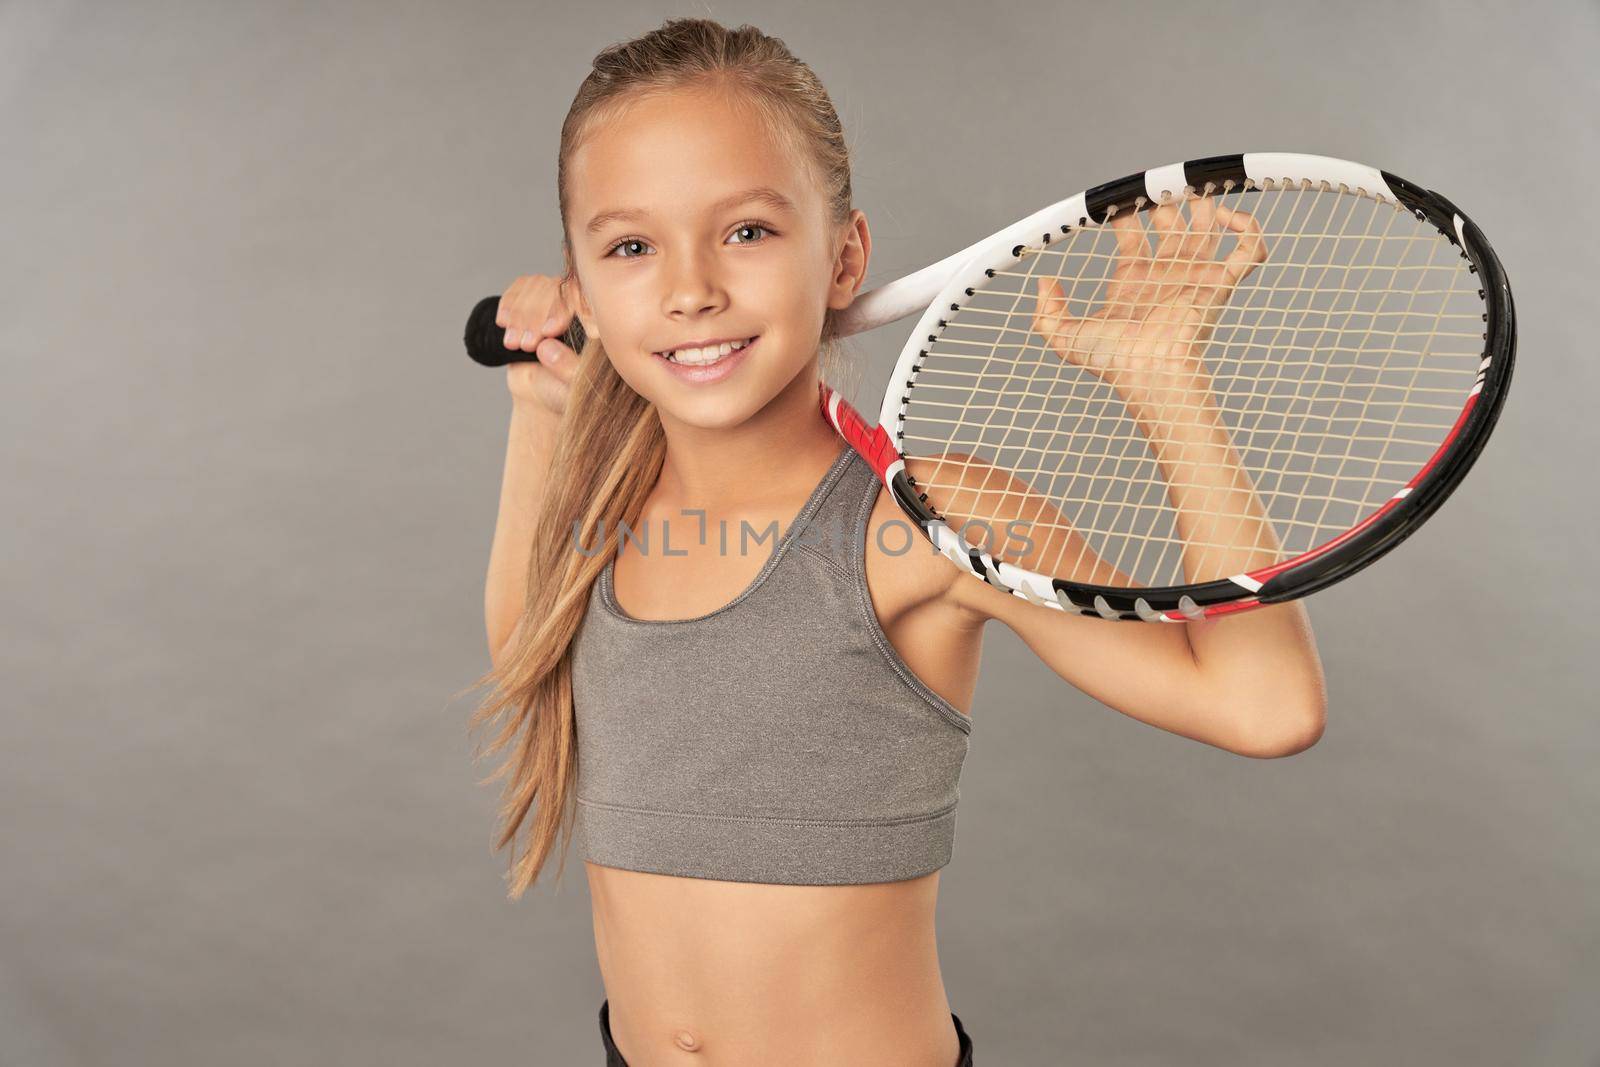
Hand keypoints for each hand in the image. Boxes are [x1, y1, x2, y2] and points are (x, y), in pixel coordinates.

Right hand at [495, 273, 580, 415]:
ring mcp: (560, 299)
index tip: (549, 331)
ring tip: (515, 343)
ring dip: (521, 314)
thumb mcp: (569, 389)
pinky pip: (523, 285)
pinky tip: (504, 322)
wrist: (540, 392)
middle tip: (528, 344)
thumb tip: (547, 347)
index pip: (586, 300)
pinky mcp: (538, 298)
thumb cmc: (562, 391)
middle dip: (536, 317)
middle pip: (558, 291)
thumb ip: (566, 369)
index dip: (564, 310)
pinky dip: (510, 302)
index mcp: (602, 323)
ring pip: (539, 286)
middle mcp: (583, 305)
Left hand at [1031, 197, 1266, 414]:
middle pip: (1171, 222)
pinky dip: (1248, 227)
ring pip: (1208, 225)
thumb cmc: (1113, 360)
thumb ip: (1047, 313)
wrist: (1149, 373)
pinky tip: (1227, 217)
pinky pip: (1249, 249)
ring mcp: (1195, 276)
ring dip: (1205, 202)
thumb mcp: (1066, 336)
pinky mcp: (1221, 283)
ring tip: (1193, 184)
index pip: (1132, 233)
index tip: (1113, 201)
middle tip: (1155, 185)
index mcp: (1133, 279)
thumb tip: (1044, 282)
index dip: (1123, 213)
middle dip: (1164, 199)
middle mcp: (1166, 272)